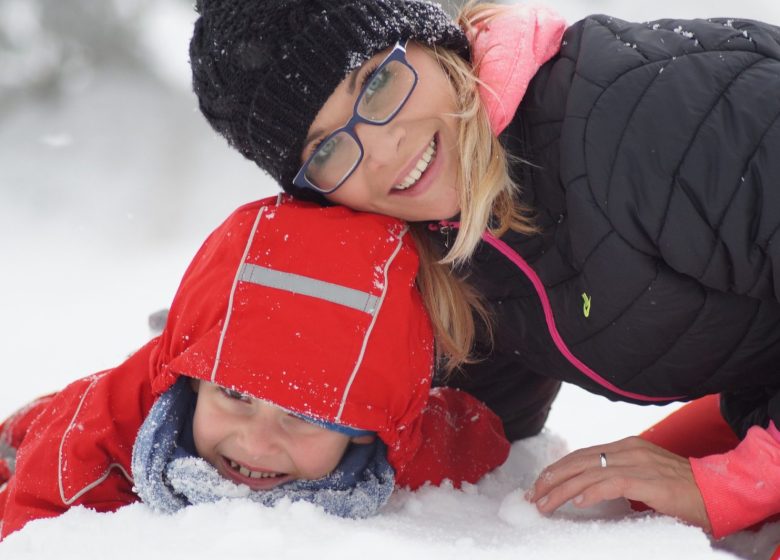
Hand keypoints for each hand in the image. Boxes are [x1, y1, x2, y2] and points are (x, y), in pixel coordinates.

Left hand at [526, 436, 711, 531]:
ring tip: (545, 504)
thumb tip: (590, 489)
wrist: (718, 491)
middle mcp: (628, 450)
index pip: (581, 455)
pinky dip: (592, 491)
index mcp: (626, 447)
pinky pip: (613, 483)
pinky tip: (577, 502)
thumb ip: (619, 476)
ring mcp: (638, 463)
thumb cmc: (683, 489)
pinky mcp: (649, 481)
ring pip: (589, 473)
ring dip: (563, 490)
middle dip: (551, 478)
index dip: (557, 469)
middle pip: (579, 461)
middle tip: (532, 495)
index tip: (539, 484)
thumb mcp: (644, 476)